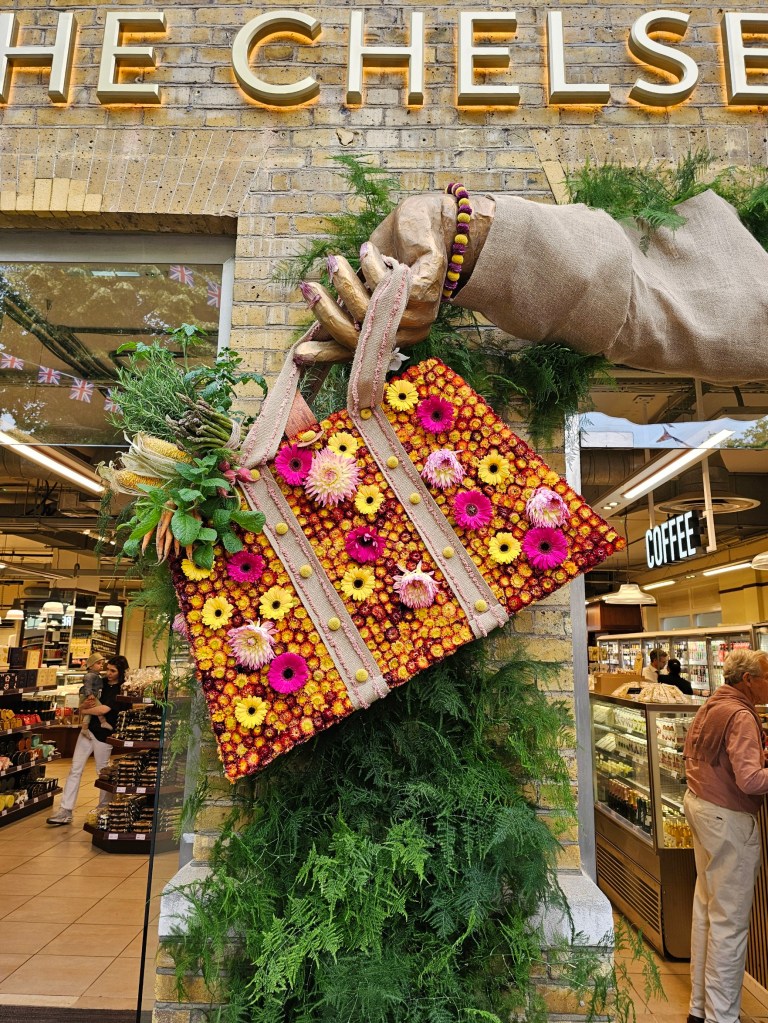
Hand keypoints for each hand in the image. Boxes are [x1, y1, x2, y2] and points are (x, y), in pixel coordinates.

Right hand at [296, 193, 494, 361]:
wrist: (433, 223)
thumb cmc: (394, 255)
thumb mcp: (363, 283)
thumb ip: (346, 307)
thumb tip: (311, 332)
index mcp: (391, 335)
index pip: (356, 351)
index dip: (327, 353)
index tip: (299, 353)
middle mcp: (407, 332)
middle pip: (359, 336)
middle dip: (327, 312)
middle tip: (308, 288)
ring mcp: (420, 314)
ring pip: (371, 311)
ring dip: (347, 283)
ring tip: (335, 260)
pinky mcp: (427, 289)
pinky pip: (388, 286)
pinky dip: (371, 267)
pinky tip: (366, 250)